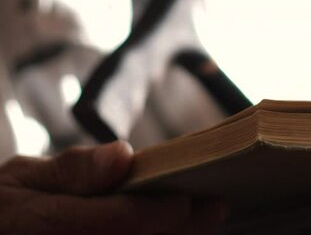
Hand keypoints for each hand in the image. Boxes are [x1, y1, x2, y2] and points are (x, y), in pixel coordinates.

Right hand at [0, 141, 226, 234]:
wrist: (4, 231)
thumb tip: (122, 157)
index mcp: (35, 224)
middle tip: (215, 209)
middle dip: (177, 232)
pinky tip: (180, 230)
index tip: (184, 201)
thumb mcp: (21, 178)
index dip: (148, 215)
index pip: (108, 223)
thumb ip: (70, 171)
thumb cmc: (10, 206)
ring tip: (207, 219)